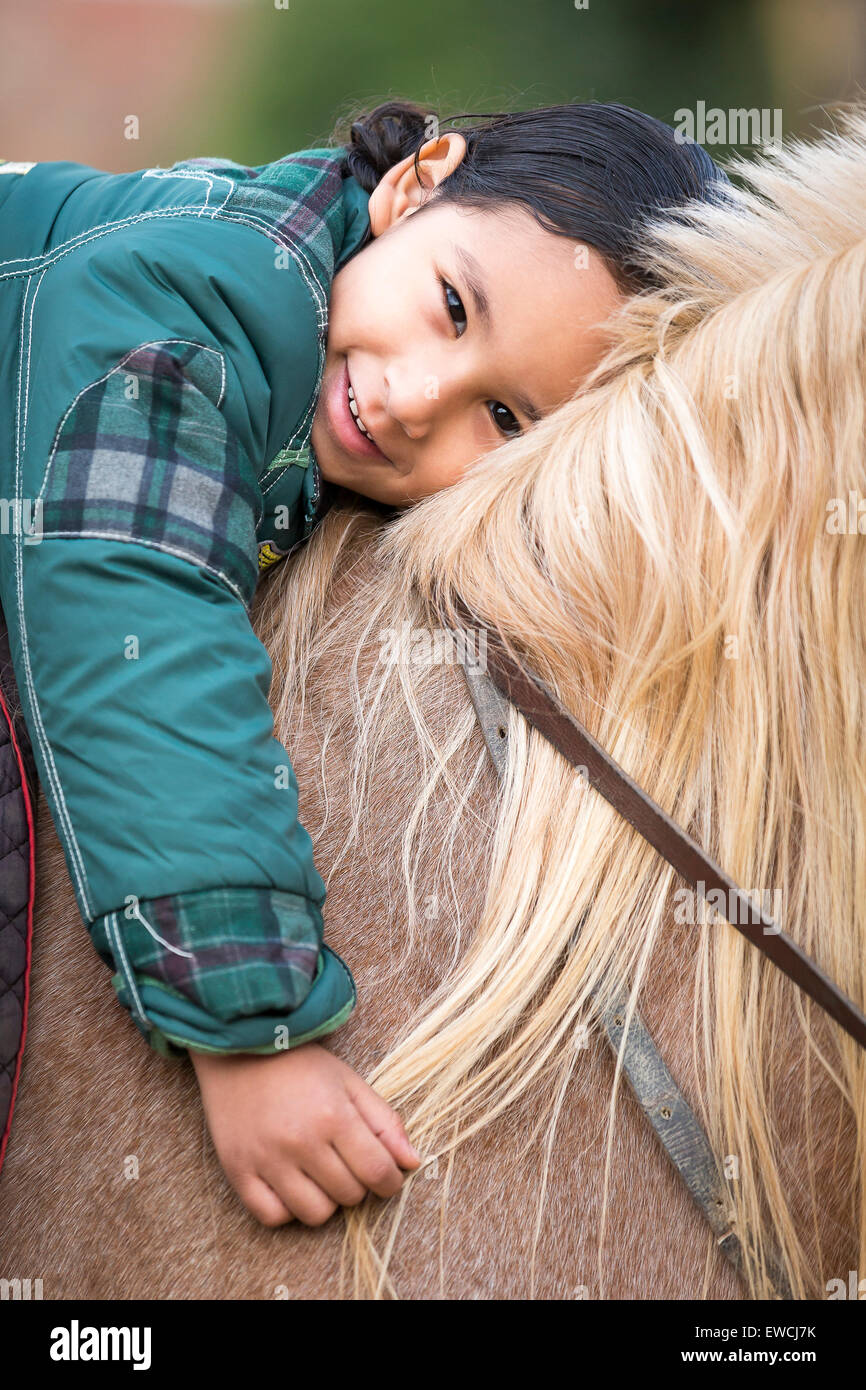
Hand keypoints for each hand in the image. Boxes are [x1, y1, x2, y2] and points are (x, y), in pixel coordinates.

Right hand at [190, 1042, 422, 1226]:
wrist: (240, 1049)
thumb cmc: (300, 1066)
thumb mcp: (350, 1082)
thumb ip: (385, 1122)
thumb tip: (412, 1162)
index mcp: (334, 1116)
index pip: (377, 1172)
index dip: (390, 1182)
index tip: (387, 1177)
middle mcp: (301, 1141)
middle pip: (349, 1195)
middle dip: (358, 1184)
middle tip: (346, 1162)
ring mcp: (267, 1159)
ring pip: (315, 1214)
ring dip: (326, 1200)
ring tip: (320, 1174)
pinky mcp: (238, 1171)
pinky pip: (273, 1217)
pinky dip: (287, 1209)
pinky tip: (291, 1185)